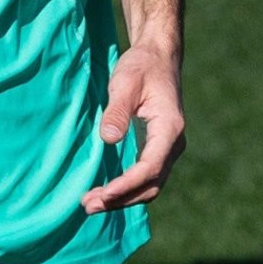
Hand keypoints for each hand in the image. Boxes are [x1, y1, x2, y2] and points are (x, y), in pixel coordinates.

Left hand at [82, 43, 182, 212]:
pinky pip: (146, 178)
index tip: (103, 193)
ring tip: (91, 204)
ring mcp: (168, 149)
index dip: (127, 184)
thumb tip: (109, 139)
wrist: (158, 57)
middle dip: (121, 199)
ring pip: (150, 185)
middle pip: (151, 184)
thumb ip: (117, 111)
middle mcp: (173, 143)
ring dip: (122, 199)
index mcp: (169, 128)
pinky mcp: (158, 149)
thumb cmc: (141, 66)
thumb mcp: (125, 82)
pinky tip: (104, 192)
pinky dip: (126, 189)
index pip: (150, 167)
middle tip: (89, 206)